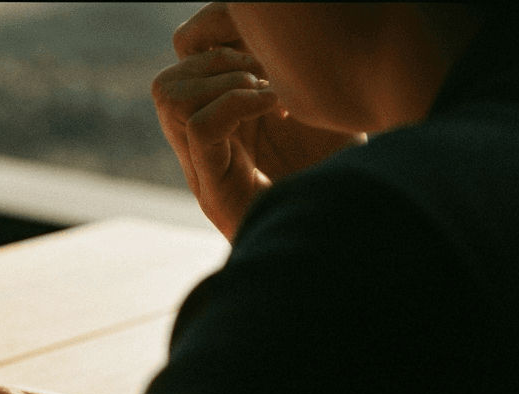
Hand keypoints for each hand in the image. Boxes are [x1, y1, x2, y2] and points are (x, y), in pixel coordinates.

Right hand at [152, 2, 363, 240]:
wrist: (352, 232)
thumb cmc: (344, 171)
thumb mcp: (311, 108)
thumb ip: (275, 78)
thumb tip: (249, 37)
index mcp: (219, 128)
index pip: (179, 74)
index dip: (213, 50)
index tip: (265, 59)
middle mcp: (203, 152)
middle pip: (165, 85)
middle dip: (214, 62)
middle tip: (264, 74)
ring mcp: (205, 174)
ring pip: (170, 100)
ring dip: (223, 82)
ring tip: (270, 92)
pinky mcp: (217, 195)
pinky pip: (201, 128)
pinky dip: (238, 104)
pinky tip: (280, 107)